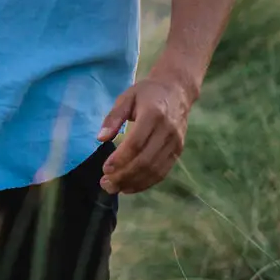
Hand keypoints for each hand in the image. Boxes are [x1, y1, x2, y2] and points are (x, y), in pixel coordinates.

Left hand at [97, 76, 192, 194]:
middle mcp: (167, 131)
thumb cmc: (147, 93)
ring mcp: (175, 143)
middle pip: (146, 160)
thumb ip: (113, 117)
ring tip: (115, 188)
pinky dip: (146, 182)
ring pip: (155, 170)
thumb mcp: (126, 98)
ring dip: (134, 183)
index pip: (136, 143)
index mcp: (153, 115)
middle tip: (106, 184)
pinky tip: (130, 187)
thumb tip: (100, 138)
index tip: (105, 169)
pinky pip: (163, 172)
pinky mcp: (178, 151)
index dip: (120, 159)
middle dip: (124, 176)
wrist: (177, 91)